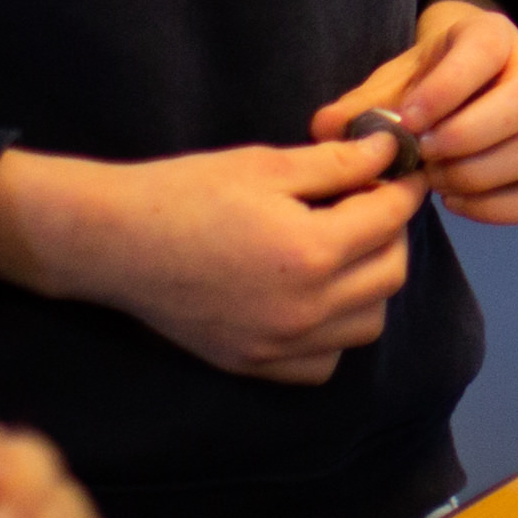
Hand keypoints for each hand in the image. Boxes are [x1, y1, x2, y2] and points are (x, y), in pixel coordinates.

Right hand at [0, 140, 417, 382]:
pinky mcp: (255, 365)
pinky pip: (324, 362)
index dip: (401, 187)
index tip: (399, 171)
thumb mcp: (266, 164)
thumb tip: (390, 152)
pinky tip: (312, 297)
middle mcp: (305, 310)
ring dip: (369, 284)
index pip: (389, 219)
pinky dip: (333, 333)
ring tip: (340, 248)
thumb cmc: (186, 193)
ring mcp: (280, 345)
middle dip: (389, 233)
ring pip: (367, 323)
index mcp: (312, 252)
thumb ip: (337, 163)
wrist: (116, 243)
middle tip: (365, 202)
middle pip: (390, 274)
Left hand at [319, 0, 517, 224]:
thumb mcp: (394, 80)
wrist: (466, 84)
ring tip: (436, 181)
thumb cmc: (426, 81)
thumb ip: (363, 104)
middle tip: (424, 158)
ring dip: (482, 175)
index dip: (447, 89)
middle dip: (469, 137)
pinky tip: (456, 201)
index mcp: (495, 36)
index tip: (409, 121)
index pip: (486, 51)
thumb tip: (326, 129)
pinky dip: (499, 208)